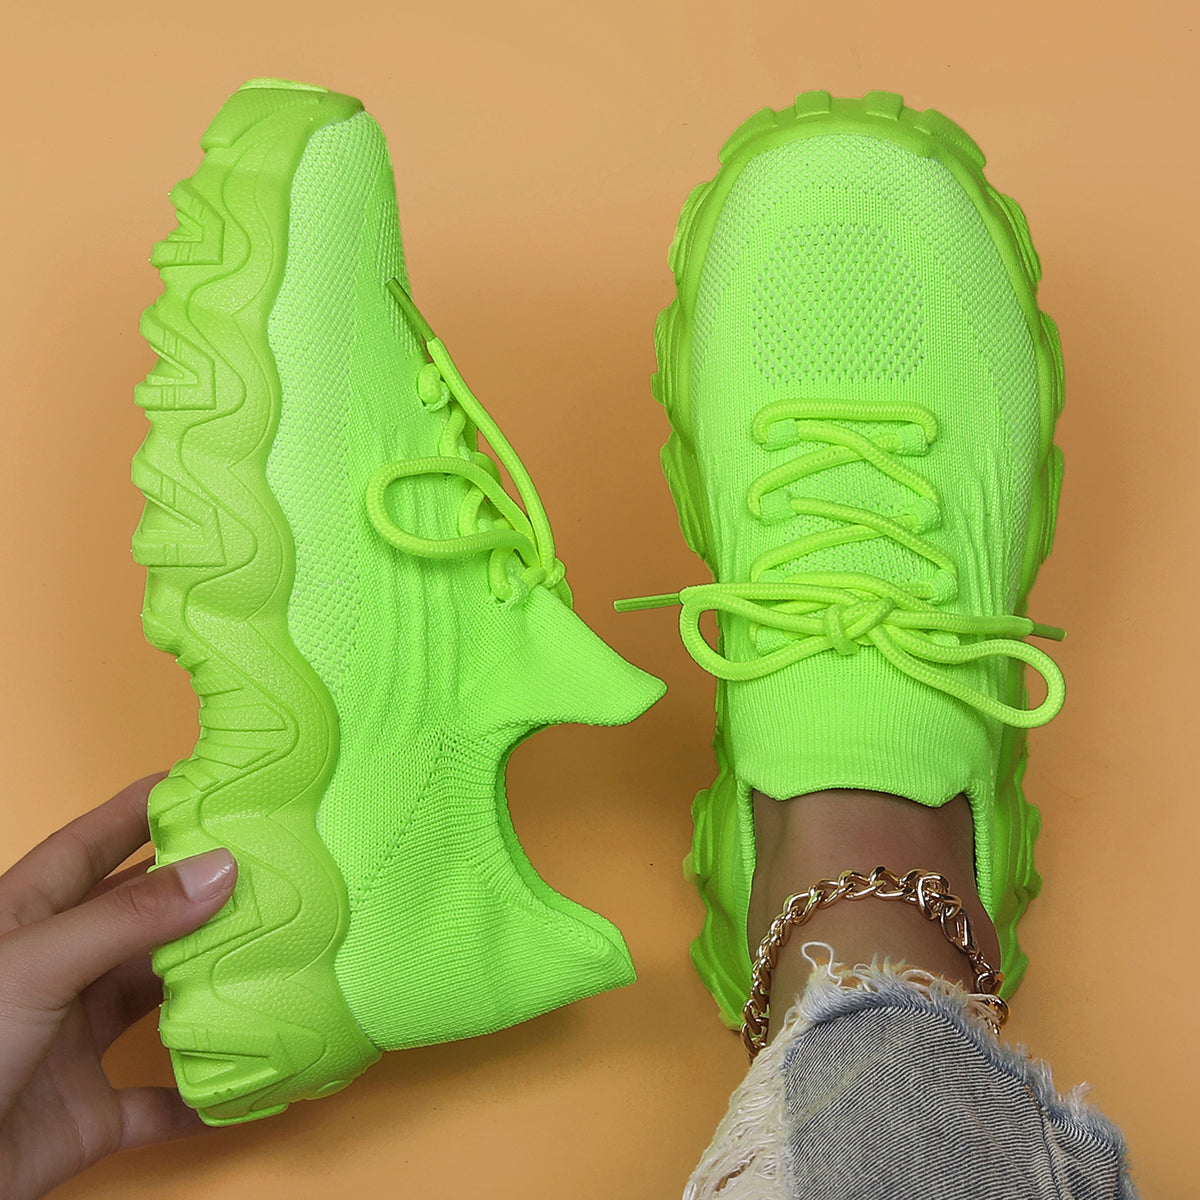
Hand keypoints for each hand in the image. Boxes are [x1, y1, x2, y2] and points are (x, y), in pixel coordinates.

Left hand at [0, 774, 236, 1199]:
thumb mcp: (36, 966)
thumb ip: (128, 918)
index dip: (139, 810)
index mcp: (25, 923)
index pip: (89, 845)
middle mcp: (54, 976)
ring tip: (276, 955)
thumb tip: (219, 868)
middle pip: (140, 922)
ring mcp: (70, 1045)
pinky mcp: (87, 1116)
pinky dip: (202, 1096)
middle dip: (199, 896)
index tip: (200, 780)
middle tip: (267, 867)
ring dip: (212, 988)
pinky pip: (159, 1103)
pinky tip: (250, 1081)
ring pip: (158, 1003)